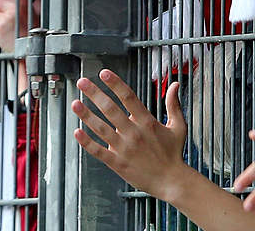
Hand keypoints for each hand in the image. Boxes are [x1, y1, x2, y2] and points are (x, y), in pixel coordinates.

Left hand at [71, 70, 191, 201]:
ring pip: (101, 128)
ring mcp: (124, 148)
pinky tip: (77, 132)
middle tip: (82, 82)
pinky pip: (99, 151)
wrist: (172, 182)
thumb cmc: (173, 154)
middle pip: (110, 109)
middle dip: (95, 94)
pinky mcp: (117, 163)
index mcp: (147, 122)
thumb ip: (173, 105)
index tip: (104, 73)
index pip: (128, 98)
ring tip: (75, 103)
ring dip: (86, 115)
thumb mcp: (178, 127)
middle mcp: (134, 133)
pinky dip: (87, 142)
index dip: (115, 84)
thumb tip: (174, 84)